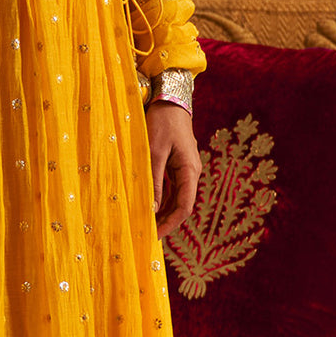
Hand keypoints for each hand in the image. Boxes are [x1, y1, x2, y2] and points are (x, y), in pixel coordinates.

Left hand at [146, 102, 200, 239]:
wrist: (170, 100)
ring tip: (144, 224)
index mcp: (190, 170)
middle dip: (165, 221)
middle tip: (146, 234)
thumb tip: (150, 209)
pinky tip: (147, 206)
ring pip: (176, 197)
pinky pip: (171, 187)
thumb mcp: (154, 152)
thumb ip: (153, 181)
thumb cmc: (162, 123)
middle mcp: (191, 172)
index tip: (155, 236)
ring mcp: (184, 168)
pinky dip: (160, 198)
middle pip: (181, 205)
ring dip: (162, 211)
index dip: (170, 224)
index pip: (185, 207)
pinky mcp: (177, 164)